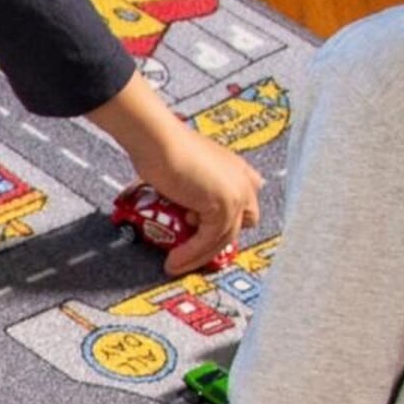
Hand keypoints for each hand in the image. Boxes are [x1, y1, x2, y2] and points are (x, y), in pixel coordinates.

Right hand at [85, 72, 262, 274]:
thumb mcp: (182, 165)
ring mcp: (236, 195)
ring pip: (222, 238)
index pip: (246, 203)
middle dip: (218, 240)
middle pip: (240, 225)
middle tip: (192, 251)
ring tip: (175, 263)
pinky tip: (174, 260)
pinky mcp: (223, 209)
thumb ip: (191, 185)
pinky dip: (190, 254)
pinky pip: (208, 242)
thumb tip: (181, 207)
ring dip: (198, 256)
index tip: (203, 232)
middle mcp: (243, 182)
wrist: (157, 139)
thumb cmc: (160, 146)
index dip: (228, 221)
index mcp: (236, 168)